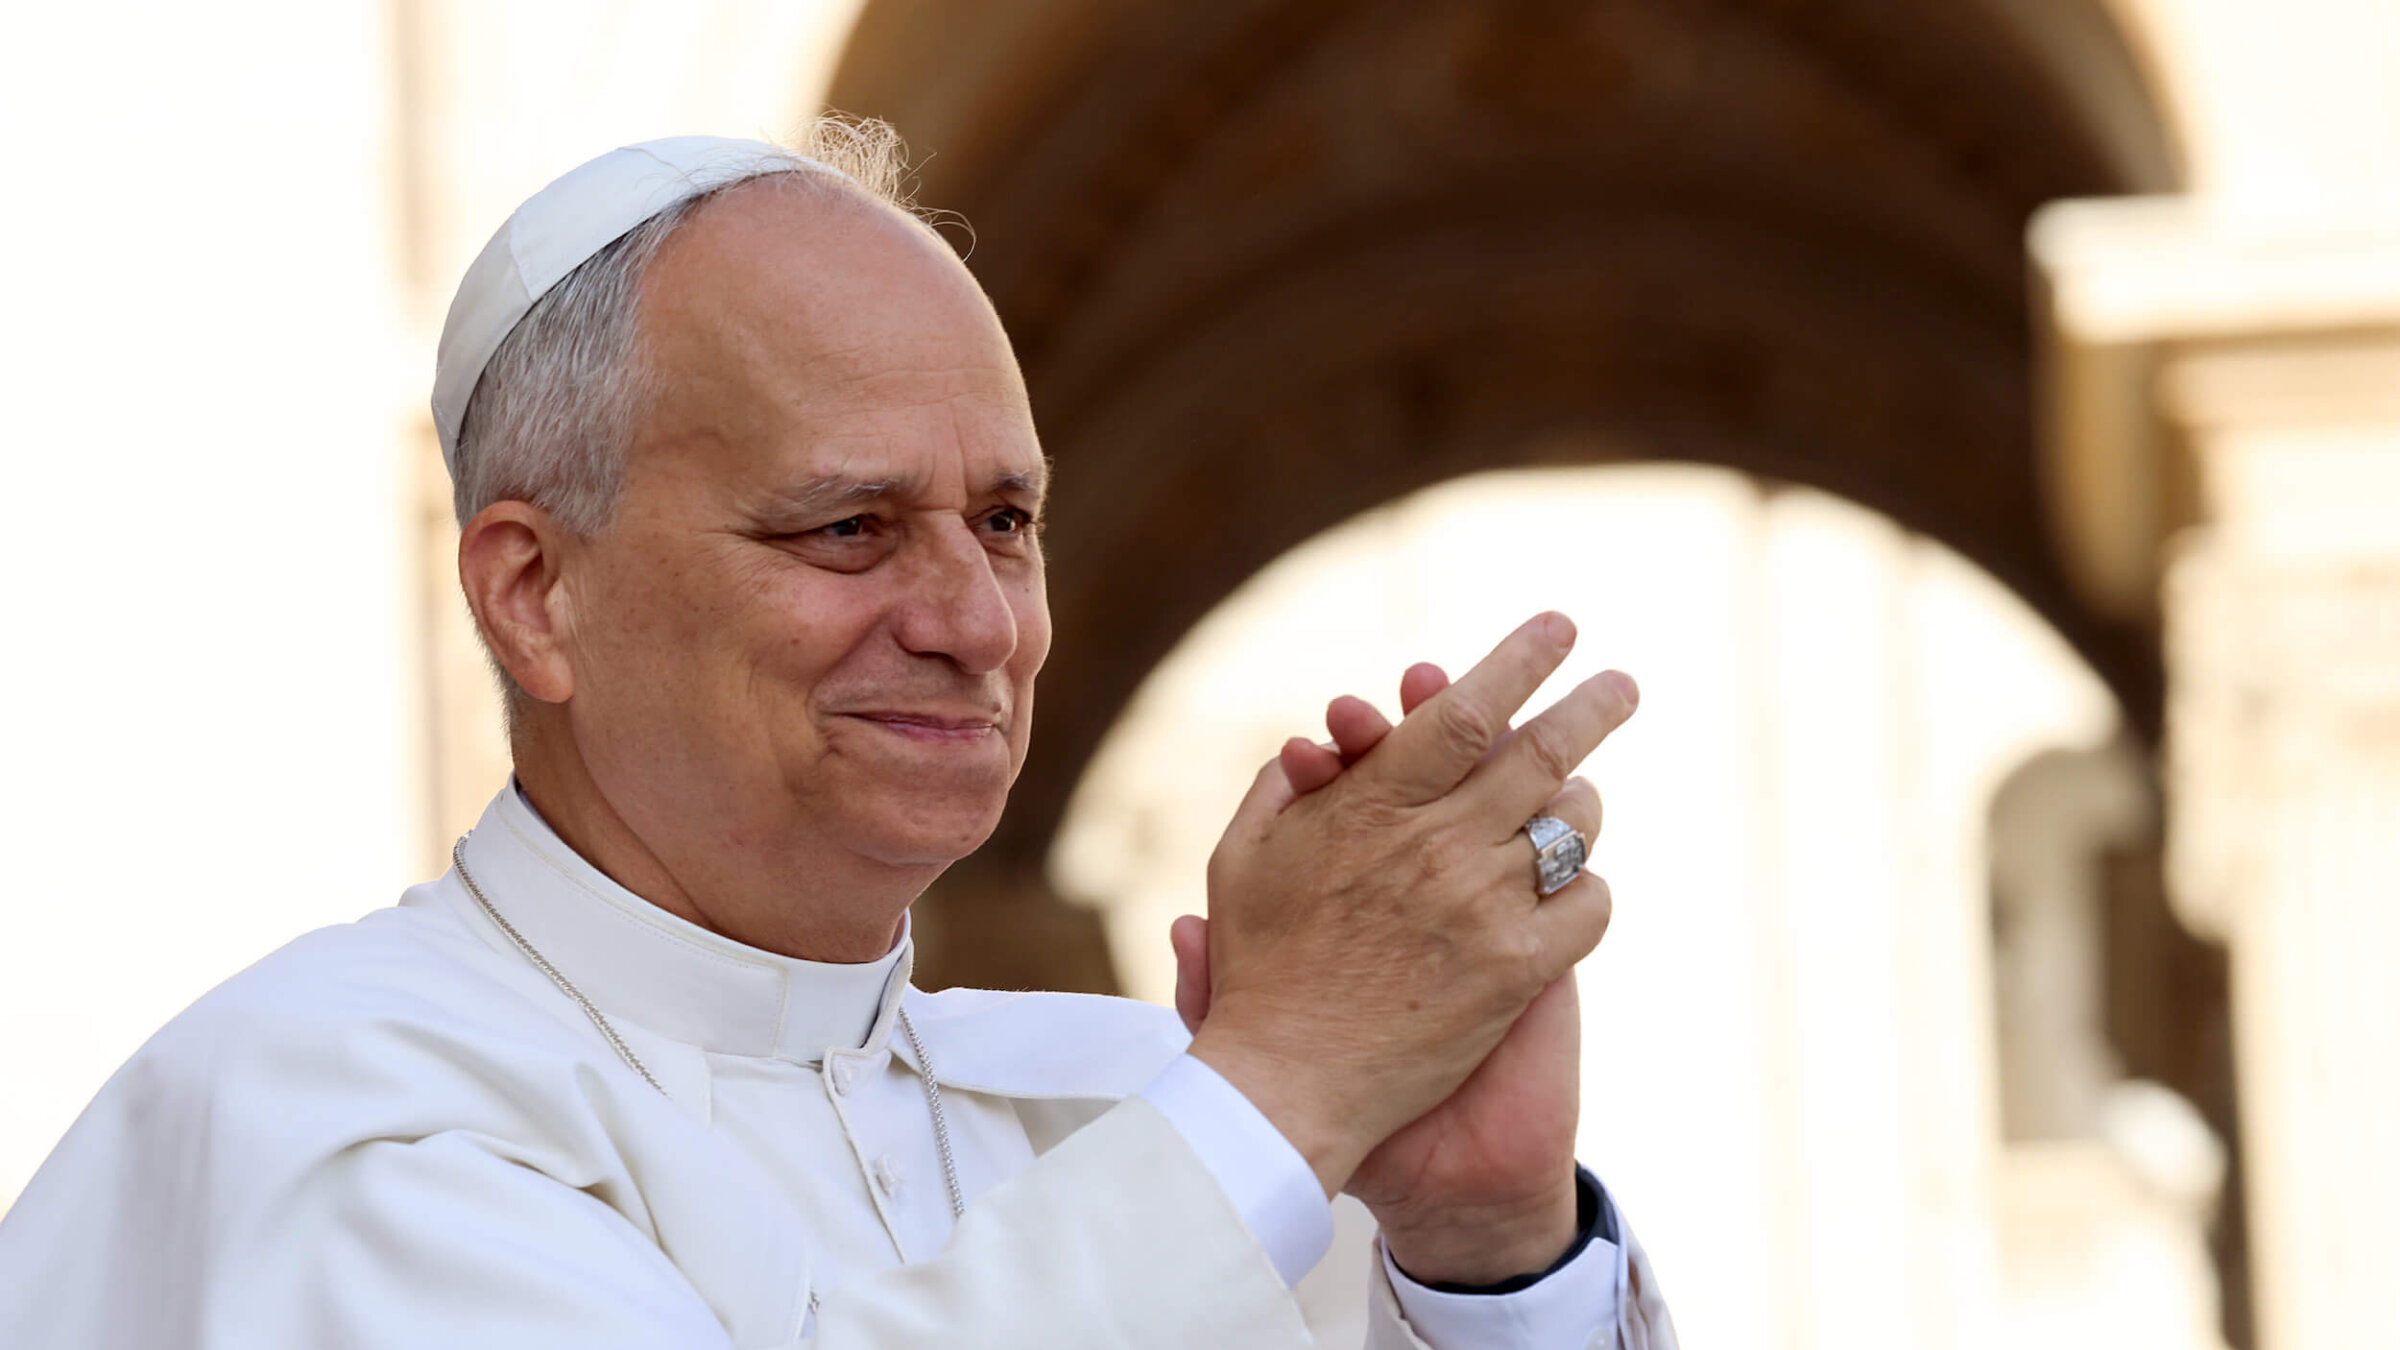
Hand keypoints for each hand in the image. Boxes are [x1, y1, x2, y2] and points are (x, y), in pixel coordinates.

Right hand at [1183, 614, 1633, 1199]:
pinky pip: (1587, 905)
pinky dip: (1585, 889)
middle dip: (1592, 706)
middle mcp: (1438, 845)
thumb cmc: (1257, 970)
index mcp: (1372, 806)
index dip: (1517, 660)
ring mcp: (1484, 908)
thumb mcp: (1241, 860)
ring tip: (1579, 796)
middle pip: (1541, 752)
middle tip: (1623, 684)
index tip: (1559, 627)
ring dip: (1581, 802)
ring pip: (1570, 825)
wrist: (1288, 1087)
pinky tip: (1568, 890)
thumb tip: (1319, 740)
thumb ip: (1283, 790)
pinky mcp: (1518, 972)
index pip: (1462, 712)